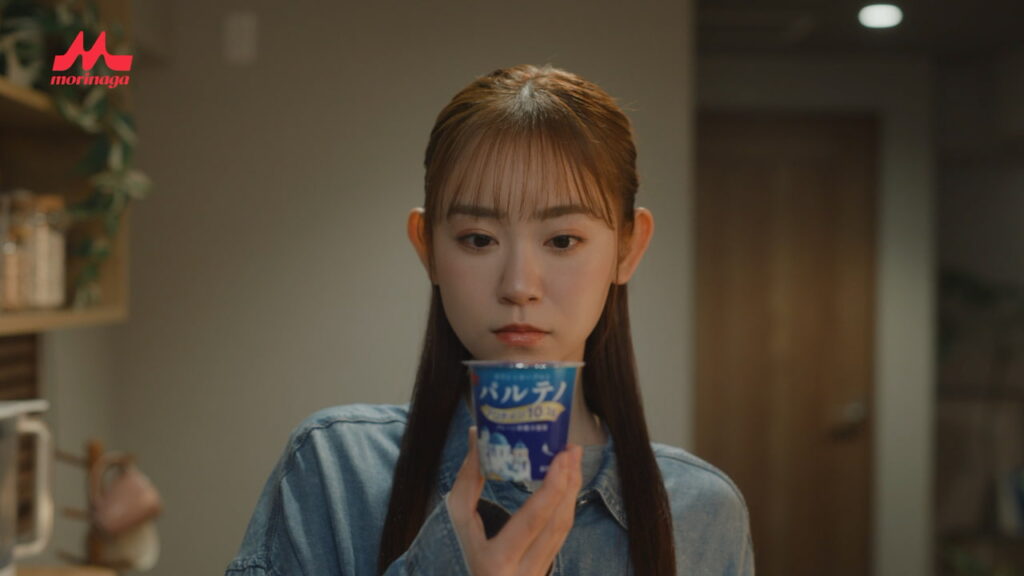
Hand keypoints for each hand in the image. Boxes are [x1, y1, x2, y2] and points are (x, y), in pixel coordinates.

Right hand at [447, 426, 582, 575]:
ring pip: (564, 529)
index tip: (561, 458)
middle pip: (556, 523)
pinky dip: (567, 505)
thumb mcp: (460, 522)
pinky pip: (562, 533)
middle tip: (571, 449)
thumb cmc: (467, 552)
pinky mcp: (547, 566)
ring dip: (572, 491)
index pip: (532, 522)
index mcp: (498, 560)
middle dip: (568, 483)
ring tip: (573, 459)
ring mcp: (539, 572)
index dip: (552, 489)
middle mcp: (524, 571)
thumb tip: (477, 435)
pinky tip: (568, 484)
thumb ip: (468, 481)